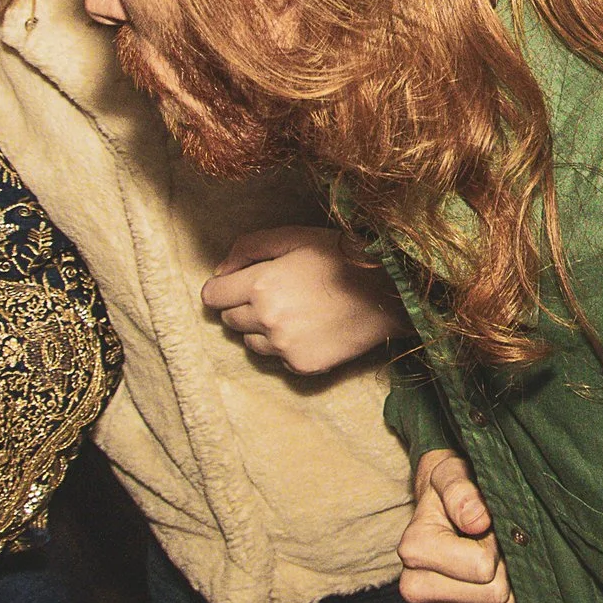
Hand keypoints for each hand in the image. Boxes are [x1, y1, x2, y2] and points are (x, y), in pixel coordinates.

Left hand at [200, 225, 405, 374]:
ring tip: (292, 310)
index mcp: (260, 284)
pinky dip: (284, 345)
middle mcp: (267, 319)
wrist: (390, 292)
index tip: (237, 283)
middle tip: (272, 292)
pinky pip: (275, 358)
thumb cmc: (343, 257)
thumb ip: (249, 247)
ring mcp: (284, 346)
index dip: (222, 287)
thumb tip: (221, 270)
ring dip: (260, 328)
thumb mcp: (295, 236)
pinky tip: (308, 327)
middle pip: (229, 319)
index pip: (213, 296)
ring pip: (250, 342)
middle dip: (242, 305)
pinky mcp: (301, 365)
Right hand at [398, 450, 517, 602]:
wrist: (442, 511)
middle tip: (496, 550)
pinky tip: (494, 595)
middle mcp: (413, 588)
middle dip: (507, 571)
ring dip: (510, 596)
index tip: (488, 528)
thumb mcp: (454, 475)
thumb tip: (477, 520)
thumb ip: (462, 492)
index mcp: (414, 549)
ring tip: (496, 569)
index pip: (484, 568)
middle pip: (494, 598)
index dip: (498, 545)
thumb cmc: (453, 489)